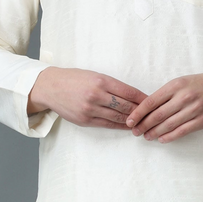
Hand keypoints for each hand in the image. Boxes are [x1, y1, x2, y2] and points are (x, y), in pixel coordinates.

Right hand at [28, 67, 147, 129]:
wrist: (51, 87)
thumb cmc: (74, 78)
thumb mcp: (94, 75)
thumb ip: (111, 85)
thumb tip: (131, 95)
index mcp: (101, 80)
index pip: (128, 91)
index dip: (142, 98)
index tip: (152, 101)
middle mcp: (96, 95)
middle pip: (125, 106)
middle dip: (140, 111)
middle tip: (152, 114)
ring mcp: (90, 109)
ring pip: (118, 117)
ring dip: (132, 121)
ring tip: (143, 122)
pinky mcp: (85, 120)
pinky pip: (107, 124)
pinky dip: (119, 126)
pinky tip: (127, 126)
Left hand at [125, 69, 202, 142]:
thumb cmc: (200, 83)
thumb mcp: (181, 82)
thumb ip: (166, 94)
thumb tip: (147, 108)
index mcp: (175, 85)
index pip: (151, 101)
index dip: (138, 113)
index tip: (130, 120)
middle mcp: (183, 97)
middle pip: (157, 115)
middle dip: (143, 125)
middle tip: (134, 131)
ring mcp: (193, 109)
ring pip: (168, 125)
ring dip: (154, 133)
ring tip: (146, 136)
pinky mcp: (202, 120)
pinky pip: (182, 131)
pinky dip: (169, 137)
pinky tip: (161, 139)